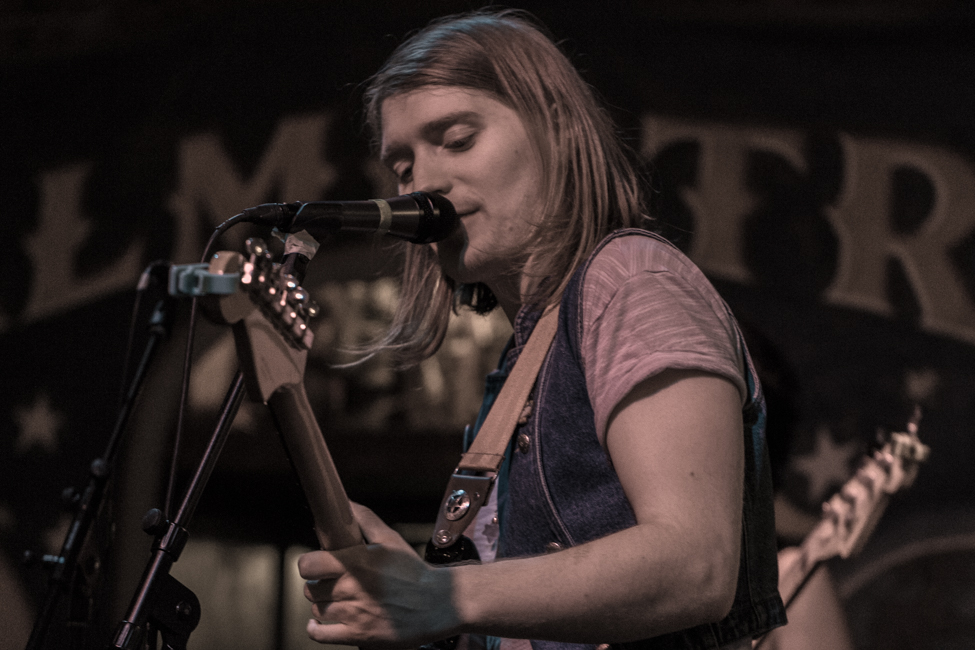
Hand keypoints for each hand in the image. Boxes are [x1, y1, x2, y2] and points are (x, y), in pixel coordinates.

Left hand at [298, 503, 460, 646]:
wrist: (437, 603)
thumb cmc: (413, 571)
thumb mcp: (391, 539)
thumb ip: (364, 520)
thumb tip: (345, 503)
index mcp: (356, 562)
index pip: (308, 565)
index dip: (309, 564)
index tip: (317, 564)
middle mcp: (352, 589)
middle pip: (310, 589)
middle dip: (318, 584)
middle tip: (331, 582)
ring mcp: (354, 614)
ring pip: (317, 610)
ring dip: (323, 605)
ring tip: (337, 600)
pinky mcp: (359, 635)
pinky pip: (322, 635)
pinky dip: (316, 629)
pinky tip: (320, 622)